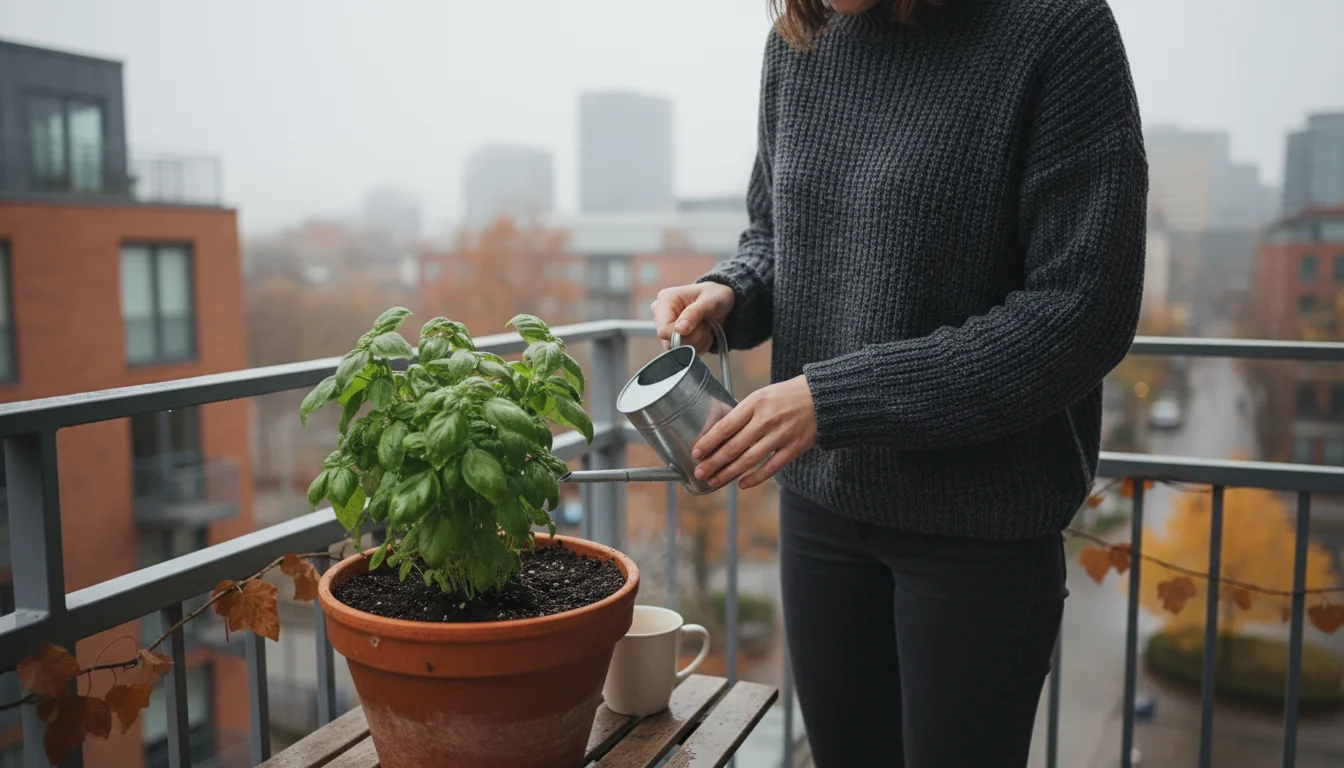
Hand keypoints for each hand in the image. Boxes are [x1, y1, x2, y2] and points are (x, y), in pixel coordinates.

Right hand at [650, 282, 735, 352]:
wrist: (720, 301)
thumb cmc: (715, 295)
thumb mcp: (710, 301)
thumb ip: (694, 313)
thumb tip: (679, 330)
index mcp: (665, 299)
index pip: (664, 330)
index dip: (683, 334)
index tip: (700, 325)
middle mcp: (660, 314)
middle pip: (671, 341)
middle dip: (694, 337)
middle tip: (706, 323)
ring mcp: (665, 327)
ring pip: (679, 349)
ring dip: (698, 341)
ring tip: (705, 326)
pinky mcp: (671, 338)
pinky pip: (683, 352)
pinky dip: (698, 345)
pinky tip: (702, 332)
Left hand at [691, 375, 817, 489]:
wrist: (822, 398)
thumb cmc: (787, 396)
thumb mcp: (762, 395)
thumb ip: (743, 413)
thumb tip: (719, 434)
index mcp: (755, 403)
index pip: (725, 426)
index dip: (708, 442)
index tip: (696, 453)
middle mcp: (766, 420)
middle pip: (734, 446)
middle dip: (713, 462)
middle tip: (699, 472)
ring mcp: (781, 435)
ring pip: (749, 460)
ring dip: (728, 473)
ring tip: (714, 481)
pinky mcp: (794, 448)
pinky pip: (770, 468)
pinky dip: (754, 478)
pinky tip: (741, 484)